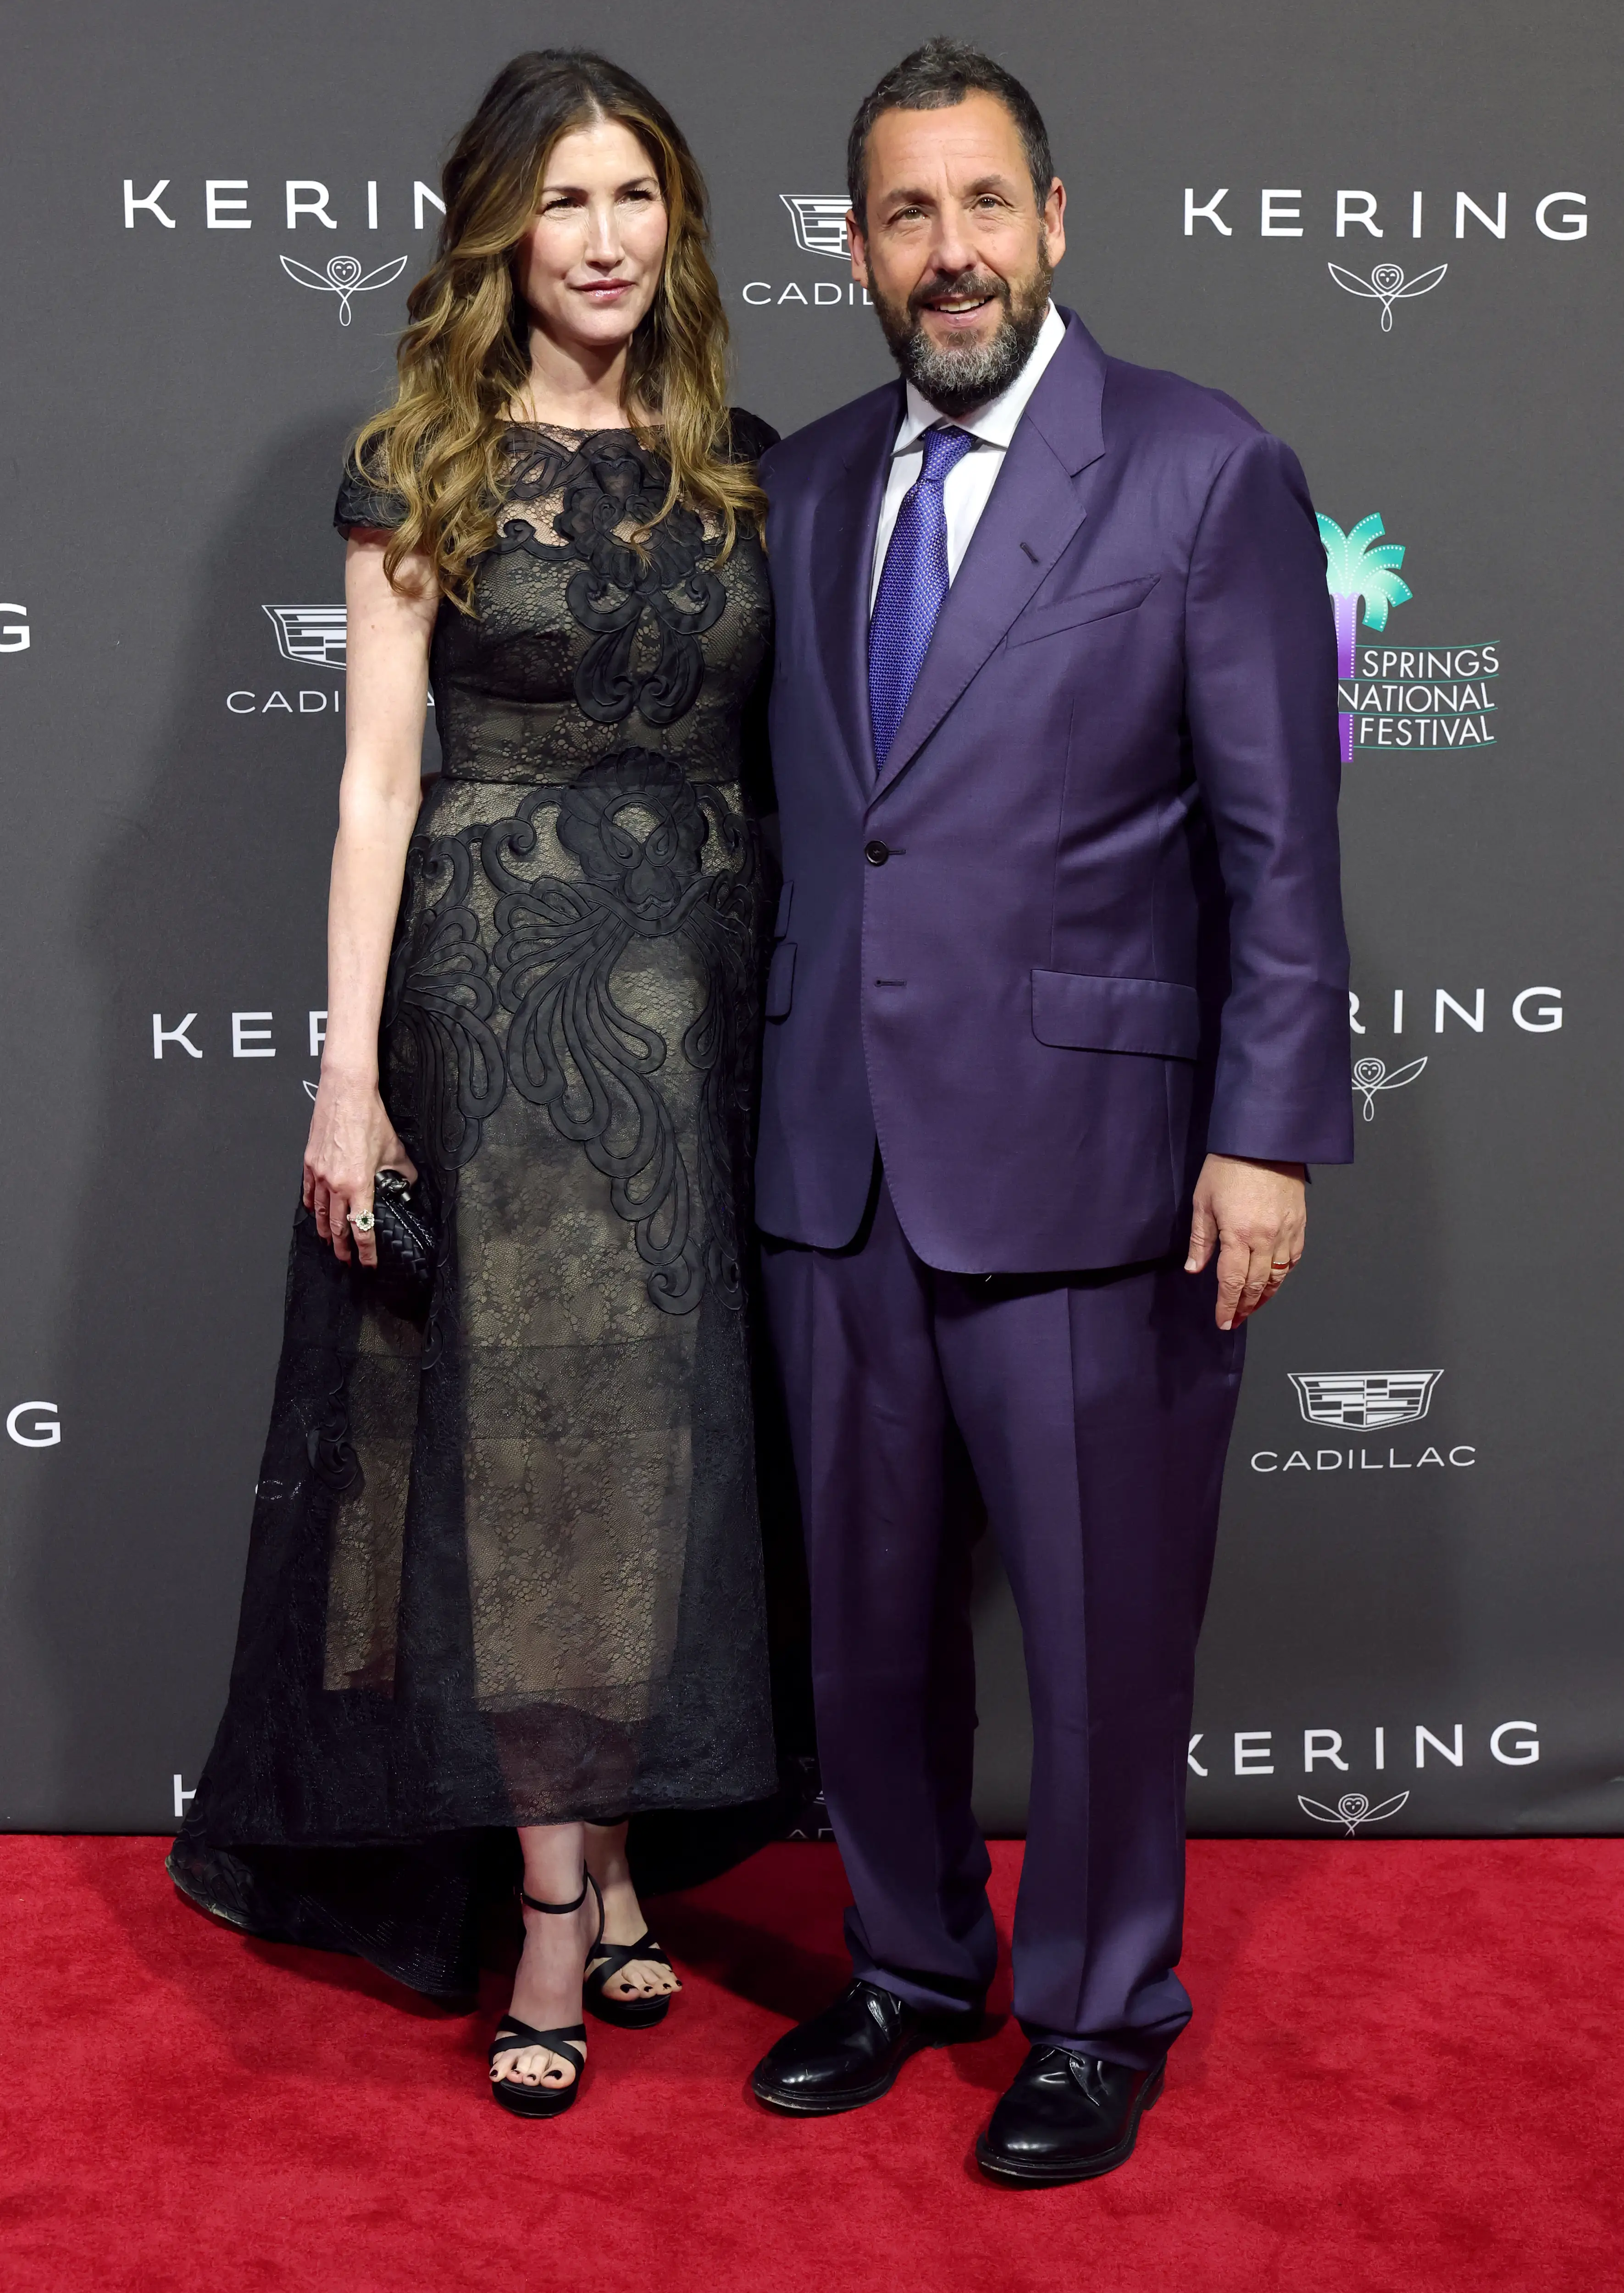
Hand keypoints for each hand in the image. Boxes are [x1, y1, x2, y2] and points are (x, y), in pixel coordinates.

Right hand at [302, 1070, 415, 1268]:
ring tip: (330, 1243)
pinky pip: (308, 1193)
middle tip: (347, 1260)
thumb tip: (407, 1184)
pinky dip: (311, 1208)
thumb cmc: (370, 1118)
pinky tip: (314, 1214)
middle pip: (337, 1227)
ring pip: (319, 1213)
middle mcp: (336, 1184)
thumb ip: (402, 1173)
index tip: (367, 1264)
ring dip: (325, 1232)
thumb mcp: (395, 1150)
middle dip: (343, 1248)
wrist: (346, 1094)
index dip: (365, 1250)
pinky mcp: (309, 1163)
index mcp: (359, 1185)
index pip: (362, 1227)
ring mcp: (319, 1175)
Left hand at [1184, 1154, 1305, 1330]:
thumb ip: (1201, 1240)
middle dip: (1245, 1306)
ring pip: (1278, 1275)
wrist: (1265, 1141)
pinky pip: (1294, 1258)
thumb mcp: (1203, 1201)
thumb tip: (1194, 1269)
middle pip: (1257, 1284)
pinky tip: (1274, 1280)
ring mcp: (1287, 1232)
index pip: (1232, 1282)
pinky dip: (1284, 1274)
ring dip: (1265, 1295)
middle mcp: (1266, 1238)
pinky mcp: (1299, 1223)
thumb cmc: (1228, 1167)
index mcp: (1239, 1234)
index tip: (1223, 1321)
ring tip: (1253, 1306)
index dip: (1227, 1305)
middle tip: (1236, 1319)